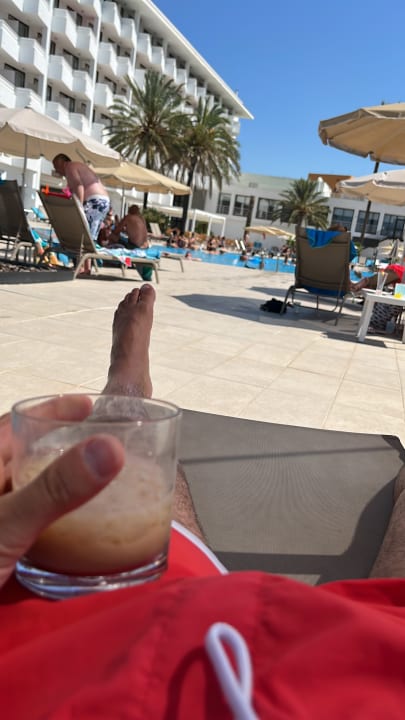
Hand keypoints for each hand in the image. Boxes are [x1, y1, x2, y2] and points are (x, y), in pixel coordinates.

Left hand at [0, 402, 124, 588]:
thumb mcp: (5, 524)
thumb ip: (55, 489)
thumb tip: (110, 448)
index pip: (14, 424)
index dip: (52, 409)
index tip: (89, 406)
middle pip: (23, 459)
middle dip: (60, 450)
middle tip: (103, 449)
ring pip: (25, 498)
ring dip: (56, 493)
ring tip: (98, 491)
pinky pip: (25, 537)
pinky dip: (49, 535)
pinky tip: (73, 544)